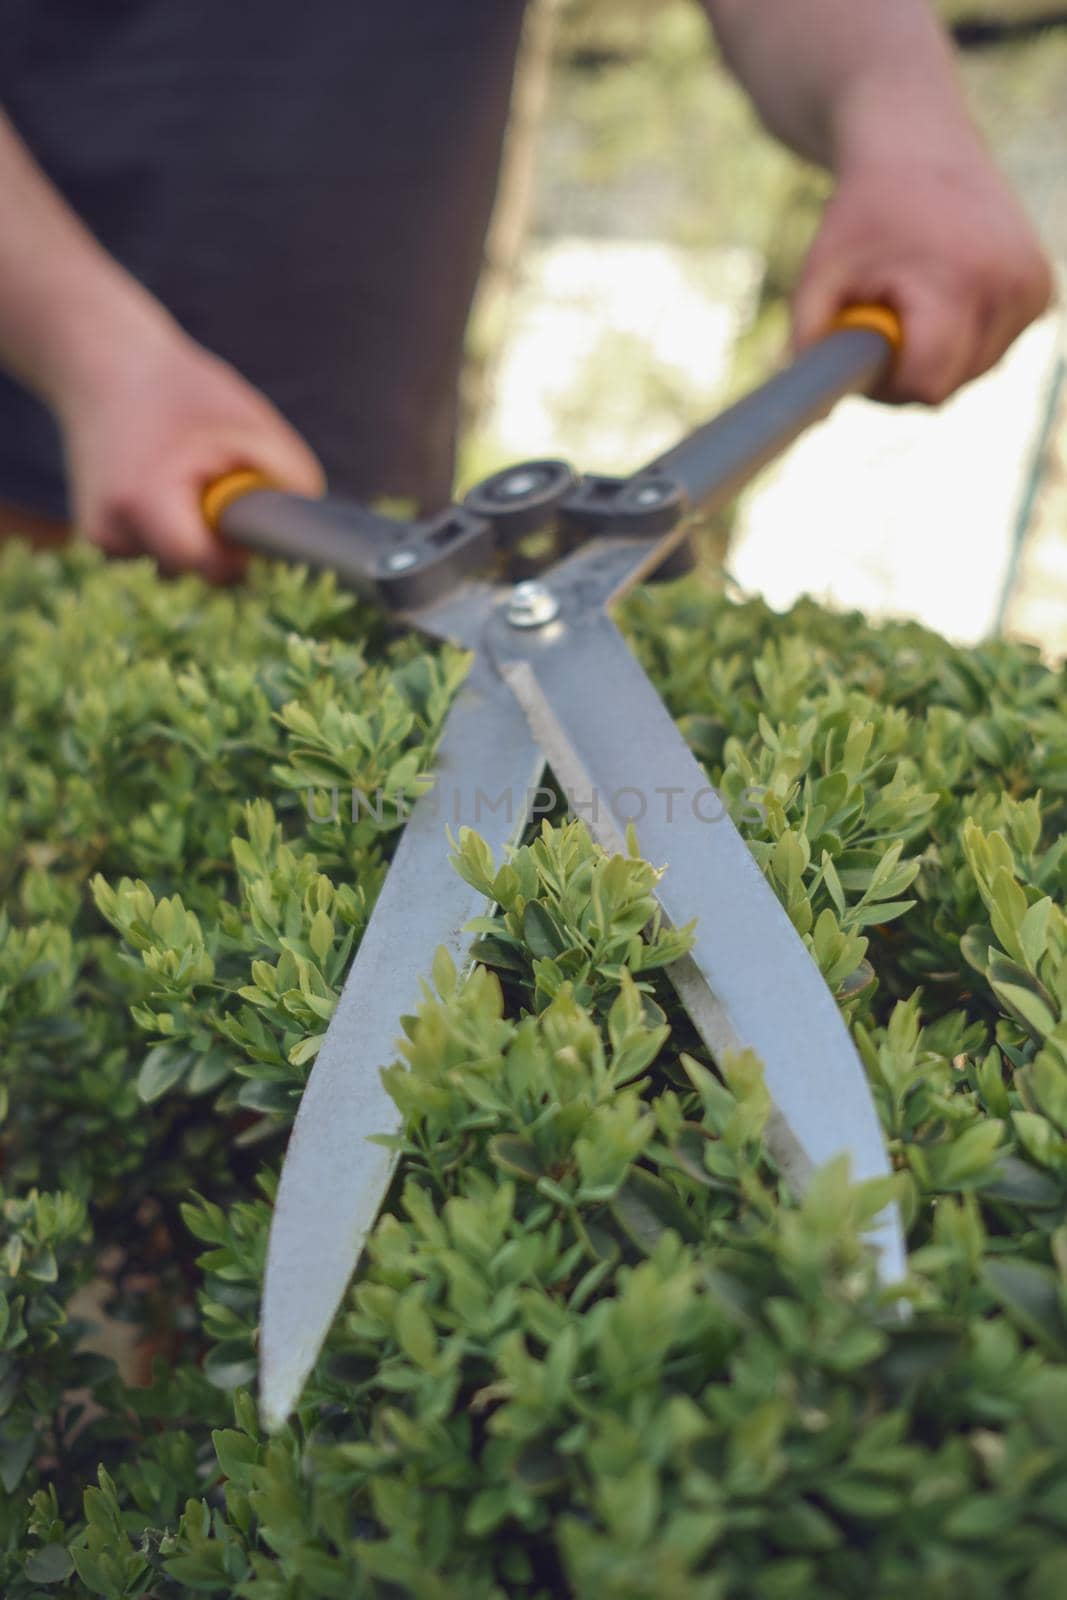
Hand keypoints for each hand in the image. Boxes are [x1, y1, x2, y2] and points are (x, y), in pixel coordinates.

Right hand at [58, 323, 323, 579]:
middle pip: (191, 571)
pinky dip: (169, 528)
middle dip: (217, 544)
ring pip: (172, 565)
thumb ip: (288, 481)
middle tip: (220, 488)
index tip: (251, 529)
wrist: (104, 364)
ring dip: (193, 534)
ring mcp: (100, 535)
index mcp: (145, 501)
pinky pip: (152, 551)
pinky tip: (162, 487)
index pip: (205, 567)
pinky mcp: (98, 535)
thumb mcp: (251, 426)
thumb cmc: (183, 392)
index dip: (240, 555)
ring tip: (184, 477)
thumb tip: (303, 536)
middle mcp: (111, 528)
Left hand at [793, 144, 1053, 403]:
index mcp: (958, 279)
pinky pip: (993, 350)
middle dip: (908, 371)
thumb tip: (812, 411)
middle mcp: (1010, 285)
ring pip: (973, 372)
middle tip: (882, 321)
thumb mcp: (820, 274)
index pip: (928, 384)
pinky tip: (946, 291)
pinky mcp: (1041, 291)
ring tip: (915, 299)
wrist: (919, 146)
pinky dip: (963, 337)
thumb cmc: (863, 214)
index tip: (866, 353)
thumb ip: (812, 343)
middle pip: (948, 385)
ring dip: (936, 354)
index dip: (887, 386)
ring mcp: (1032, 289)